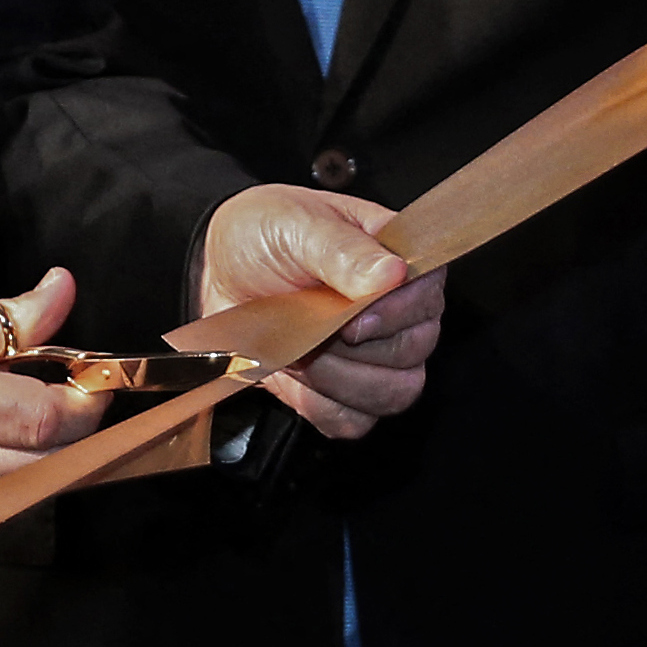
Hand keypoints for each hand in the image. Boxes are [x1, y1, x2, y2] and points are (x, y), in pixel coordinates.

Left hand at [197, 186, 442, 440]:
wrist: (217, 273)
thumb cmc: (262, 235)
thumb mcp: (293, 226)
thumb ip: (342, 250)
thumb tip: (392, 273)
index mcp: (395, 257)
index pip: (428, 294)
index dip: (397, 313)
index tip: (352, 317)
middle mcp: (398, 309)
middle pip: (415, 350)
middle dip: (355, 348)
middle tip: (310, 324)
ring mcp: (376, 356)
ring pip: (393, 392)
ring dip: (337, 378)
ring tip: (298, 346)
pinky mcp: (345, 392)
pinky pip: (355, 421)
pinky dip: (321, 405)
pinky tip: (296, 375)